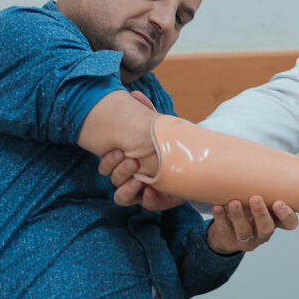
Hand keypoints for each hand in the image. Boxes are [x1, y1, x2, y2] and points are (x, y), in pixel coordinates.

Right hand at [96, 90, 182, 209]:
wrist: (192, 160)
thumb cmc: (169, 144)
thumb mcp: (159, 128)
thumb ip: (147, 112)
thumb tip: (135, 94)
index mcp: (125, 162)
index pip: (106, 166)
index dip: (108, 162)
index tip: (119, 151)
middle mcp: (130, 178)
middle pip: (113, 180)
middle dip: (119, 172)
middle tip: (132, 161)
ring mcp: (142, 191)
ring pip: (122, 196)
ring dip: (127, 188)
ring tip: (140, 179)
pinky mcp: (158, 200)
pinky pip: (147, 205)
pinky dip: (147, 200)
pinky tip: (151, 191)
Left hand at [208, 196, 298, 252]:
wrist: (226, 234)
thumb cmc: (247, 210)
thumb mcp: (259, 200)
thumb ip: (263, 187)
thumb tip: (260, 153)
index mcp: (275, 221)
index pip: (289, 223)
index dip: (286, 215)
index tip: (278, 202)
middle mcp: (263, 232)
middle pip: (266, 228)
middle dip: (261, 214)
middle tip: (255, 198)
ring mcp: (246, 239)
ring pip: (244, 231)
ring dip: (239, 216)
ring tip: (233, 202)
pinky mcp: (229, 240)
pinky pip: (225, 230)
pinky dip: (221, 218)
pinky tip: (218, 206)